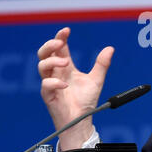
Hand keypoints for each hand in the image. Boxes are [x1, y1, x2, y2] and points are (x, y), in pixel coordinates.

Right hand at [37, 27, 113, 149]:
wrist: (82, 120)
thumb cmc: (86, 100)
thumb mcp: (96, 79)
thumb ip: (102, 64)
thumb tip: (110, 48)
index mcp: (66, 67)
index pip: (59, 48)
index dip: (60, 38)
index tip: (67, 30)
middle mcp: (56, 73)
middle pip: (44, 53)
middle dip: (49, 45)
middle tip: (60, 42)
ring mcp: (51, 83)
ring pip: (41, 66)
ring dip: (52, 61)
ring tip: (66, 62)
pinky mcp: (48, 96)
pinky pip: (45, 85)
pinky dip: (54, 82)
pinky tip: (65, 84)